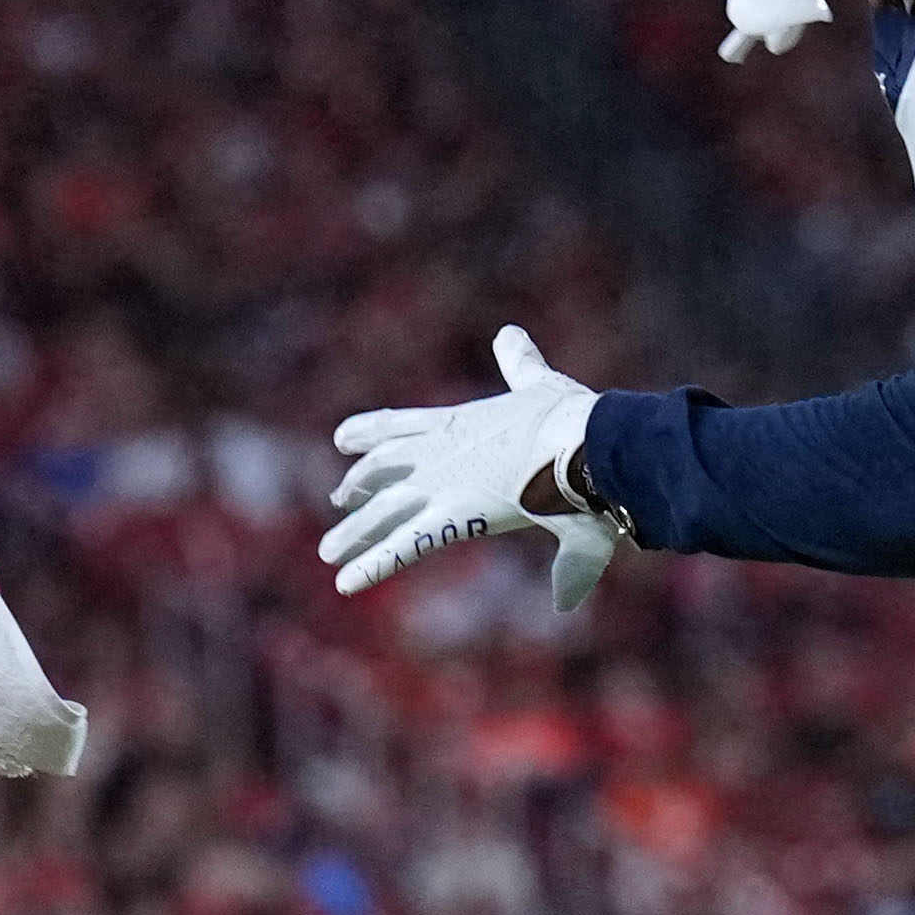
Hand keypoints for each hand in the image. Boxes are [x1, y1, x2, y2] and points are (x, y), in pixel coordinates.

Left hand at [322, 321, 628, 614]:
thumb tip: (508, 332)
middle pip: (384, 469)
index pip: (402, 426)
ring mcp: (441, 482)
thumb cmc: (576, 419)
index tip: (341, 438)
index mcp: (459, 422)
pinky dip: (374, 565)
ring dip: (355, 533)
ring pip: (383, 511)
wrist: (586, 438)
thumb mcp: (542, 384)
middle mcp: (440, 451)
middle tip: (338, 498)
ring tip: (328, 554)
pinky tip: (346, 582)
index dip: (370, 432)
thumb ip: (522, 363)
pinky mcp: (454, 516)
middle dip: (359, 485)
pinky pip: (405, 547)